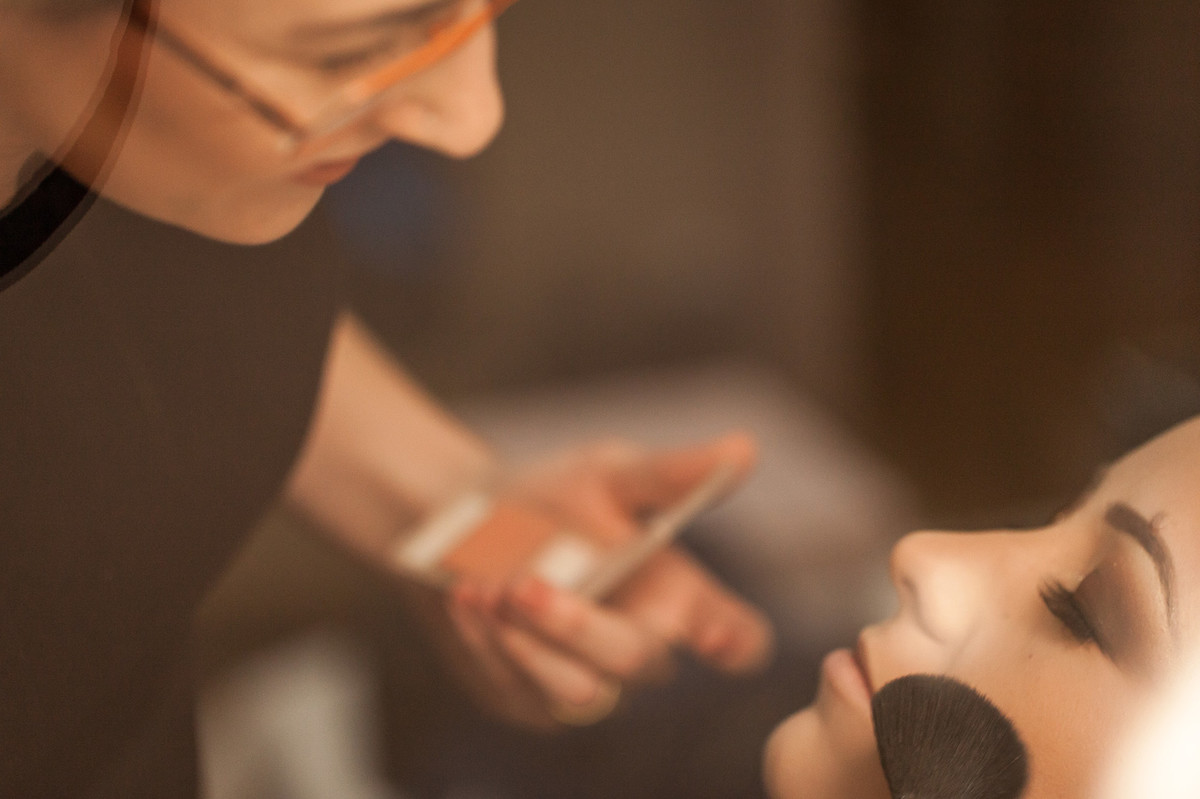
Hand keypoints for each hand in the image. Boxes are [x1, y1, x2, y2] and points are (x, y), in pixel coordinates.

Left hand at [437, 433, 775, 728]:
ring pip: (580, 693)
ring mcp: (588, 684)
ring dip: (531, 643)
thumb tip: (743, 447)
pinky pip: (517, 688)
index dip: (735, 642)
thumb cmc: (555, 496)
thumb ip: (666, 473)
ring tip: (488, 590)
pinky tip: (466, 598)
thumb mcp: (606, 475)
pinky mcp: (529, 701)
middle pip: (639, 662)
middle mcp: (641, 648)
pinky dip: (488, 642)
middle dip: (581, 627)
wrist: (462, 521)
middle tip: (527, 585)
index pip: (738, 639)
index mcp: (677, 595)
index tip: (712, 635)